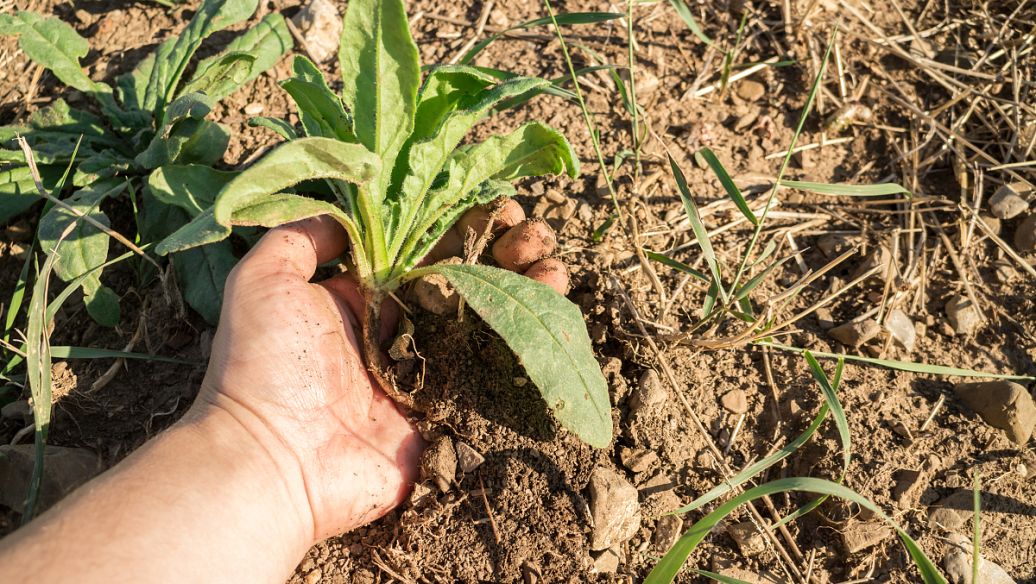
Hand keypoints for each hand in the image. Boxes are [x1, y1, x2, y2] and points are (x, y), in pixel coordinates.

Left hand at [187, 203, 568, 542]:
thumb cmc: (265, 364)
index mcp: (362, 300)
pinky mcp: (446, 415)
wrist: (272, 460)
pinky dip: (528, 346)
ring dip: (524, 290)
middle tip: (533, 233)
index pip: (424, 253)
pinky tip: (553, 312)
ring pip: (487, 325)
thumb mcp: (265, 279)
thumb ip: (303, 237)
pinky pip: (494, 376)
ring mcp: (426, 376)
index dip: (463, 228)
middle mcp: (399, 334)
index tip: (498, 208)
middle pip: (465, 285)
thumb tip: (350, 217)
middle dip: (503, 253)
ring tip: (553, 264)